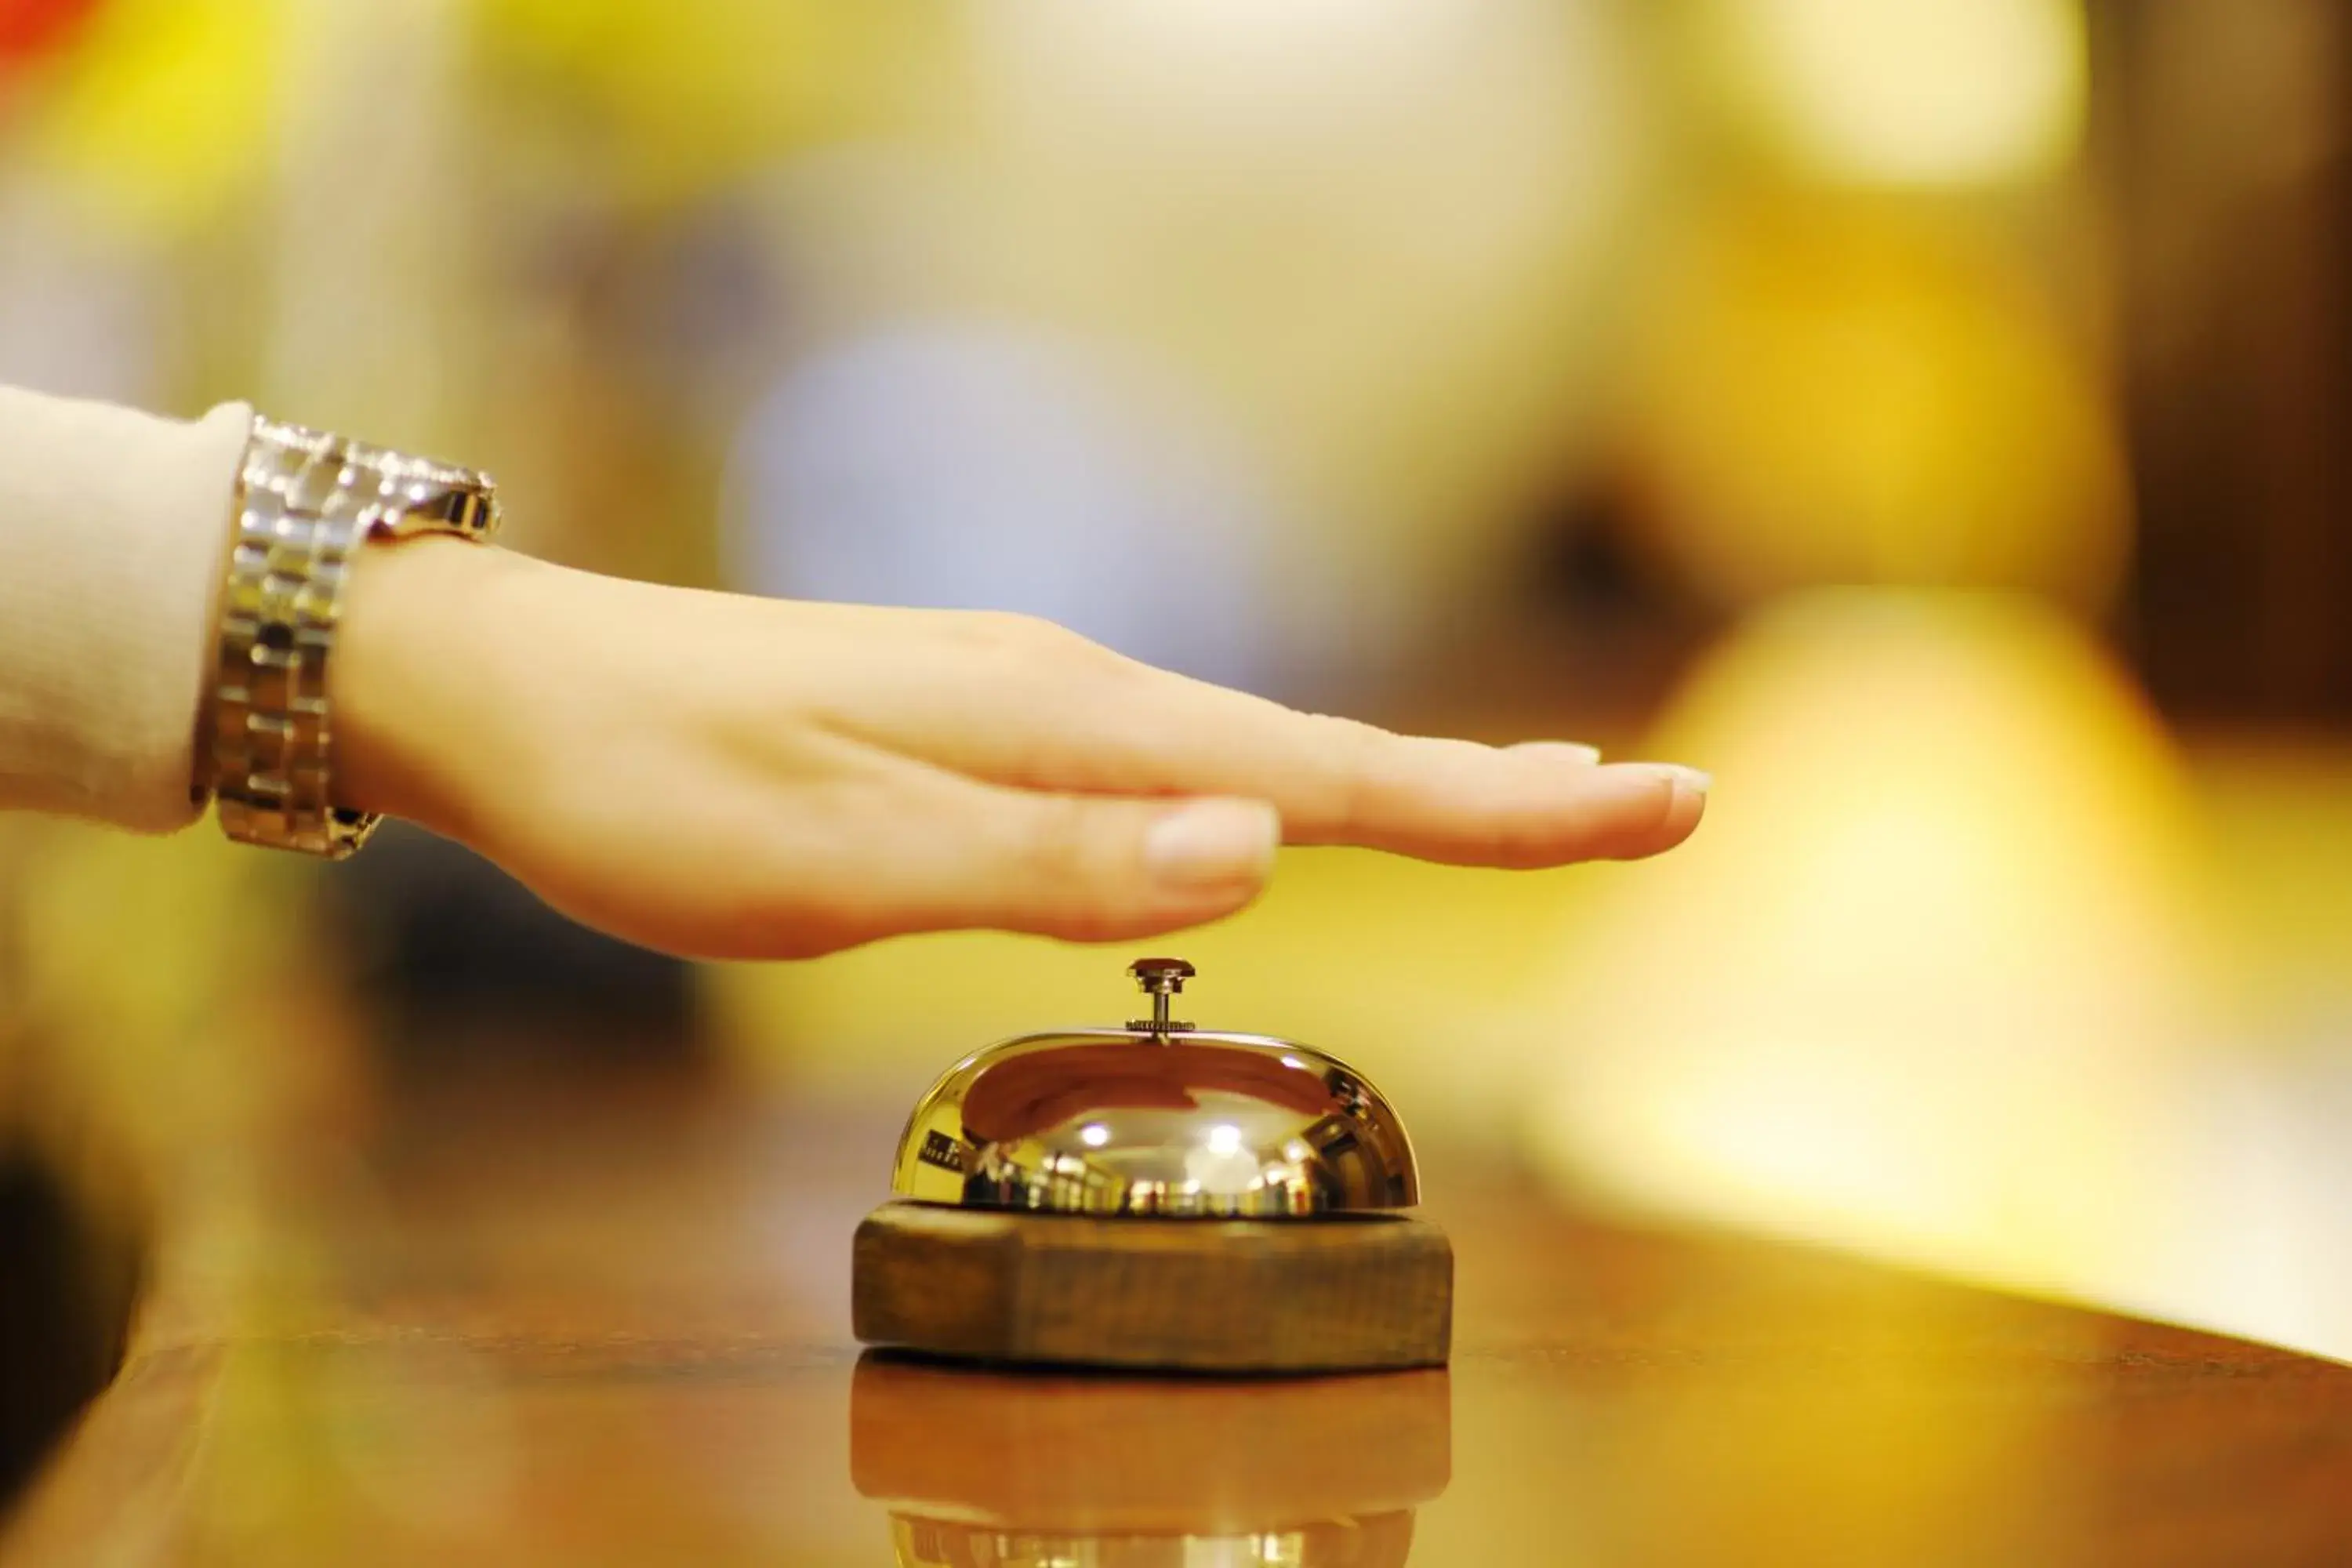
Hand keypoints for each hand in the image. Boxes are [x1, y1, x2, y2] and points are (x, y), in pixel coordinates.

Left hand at [333, 539, 1706, 959]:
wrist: (522, 692)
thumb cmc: (664, 790)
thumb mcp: (839, 860)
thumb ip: (1052, 867)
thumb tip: (1261, 851)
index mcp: (1069, 727)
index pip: (1334, 776)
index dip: (1501, 807)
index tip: (1657, 808)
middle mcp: (1078, 694)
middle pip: (1331, 750)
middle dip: (1500, 789)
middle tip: (1658, 806)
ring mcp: (1037, 701)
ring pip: (1263, 753)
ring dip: (1409, 786)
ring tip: (1531, 804)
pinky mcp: (990, 724)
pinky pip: (1181, 761)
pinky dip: (1287, 785)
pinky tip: (1298, 806)